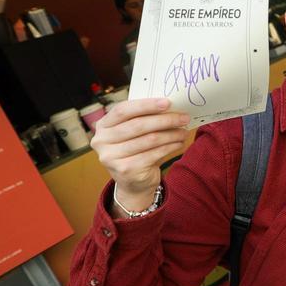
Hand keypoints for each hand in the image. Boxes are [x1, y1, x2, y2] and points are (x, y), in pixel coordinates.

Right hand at [92, 98, 189, 213]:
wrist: (132, 182)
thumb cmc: (136, 150)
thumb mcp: (133, 133)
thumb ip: (144, 118)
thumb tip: (172, 107)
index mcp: (103, 126)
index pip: (123, 110)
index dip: (146, 105)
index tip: (167, 102)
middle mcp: (102, 141)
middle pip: (138, 125)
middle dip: (165, 120)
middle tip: (184, 118)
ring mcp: (112, 157)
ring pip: (149, 139)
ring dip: (171, 134)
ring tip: (183, 131)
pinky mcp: (126, 170)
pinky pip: (154, 154)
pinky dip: (170, 147)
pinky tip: (179, 143)